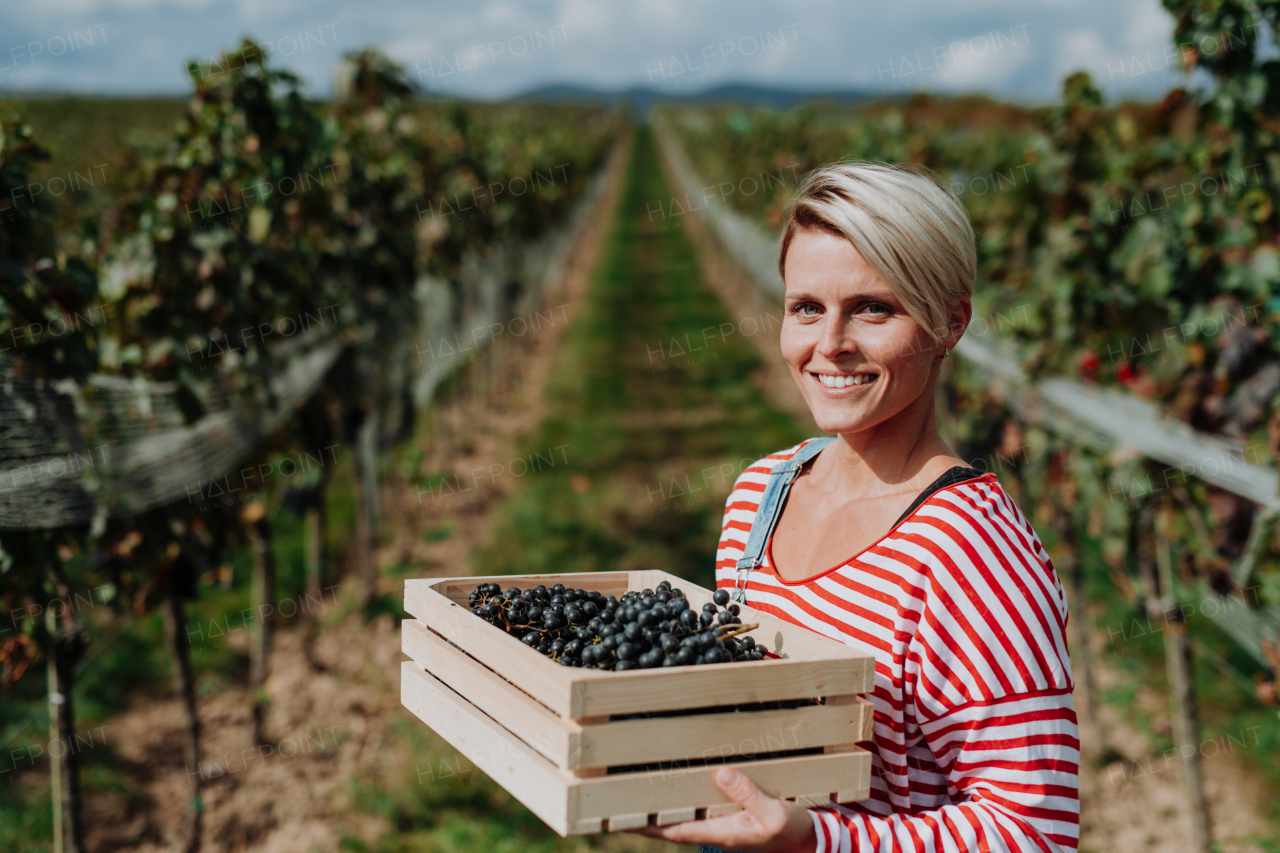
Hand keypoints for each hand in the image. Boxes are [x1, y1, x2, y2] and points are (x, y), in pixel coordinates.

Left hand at [629, 766, 816, 852]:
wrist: (809, 840)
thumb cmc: (790, 830)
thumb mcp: (773, 812)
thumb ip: (747, 793)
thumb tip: (720, 774)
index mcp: (720, 832)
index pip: (671, 831)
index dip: (644, 825)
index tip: (618, 818)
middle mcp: (714, 829)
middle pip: (669, 824)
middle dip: (644, 815)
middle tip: (616, 799)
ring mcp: (720, 824)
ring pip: (683, 814)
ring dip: (662, 805)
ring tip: (637, 788)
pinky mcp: (729, 816)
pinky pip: (700, 807)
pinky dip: (684, 798)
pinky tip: (676, 785)